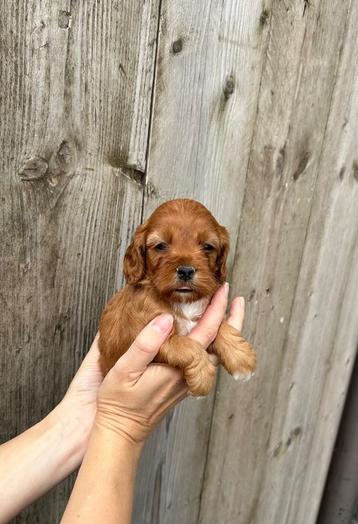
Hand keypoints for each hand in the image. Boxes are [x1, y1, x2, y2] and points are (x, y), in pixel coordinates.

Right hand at [94, 283, 245, 444]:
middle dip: (231, 321)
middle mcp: (189, 374)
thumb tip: (164, 318)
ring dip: (221, 331)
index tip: (223, 289)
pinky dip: (209, 343)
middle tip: (237, 299)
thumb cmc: (119, 403)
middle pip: (219, 344)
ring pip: (213, 353)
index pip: (207, 332)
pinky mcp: (180, 385)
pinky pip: (203, 361)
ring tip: (223, 313)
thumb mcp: (125, 369)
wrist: (120, 433)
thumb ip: (145, 344)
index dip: (217, 308)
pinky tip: (201, 335)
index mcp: (179, 366)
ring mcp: (186, 381)